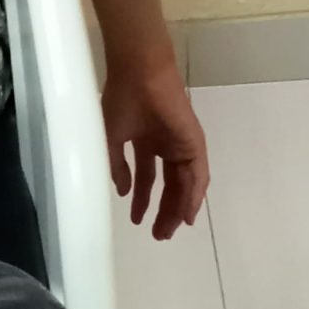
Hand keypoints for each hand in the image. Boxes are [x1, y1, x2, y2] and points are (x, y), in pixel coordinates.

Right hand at [102, 46, 208, 236]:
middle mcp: (166, 144)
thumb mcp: (111, 138)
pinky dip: (193, 196)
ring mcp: (181, 143)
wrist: (139, 73)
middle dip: (162, 210)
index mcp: (146, 140)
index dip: (143, 200)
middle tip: (157, 235)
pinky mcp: (194, 142)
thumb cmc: (122, 99)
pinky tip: (187, 215)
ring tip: (169, 231)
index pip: (148, 177)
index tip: (137, 220)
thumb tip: (122, 190)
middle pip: (168, 185)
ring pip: (184, 184)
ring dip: (178, 209)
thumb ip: (117, 166)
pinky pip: (197, 175)